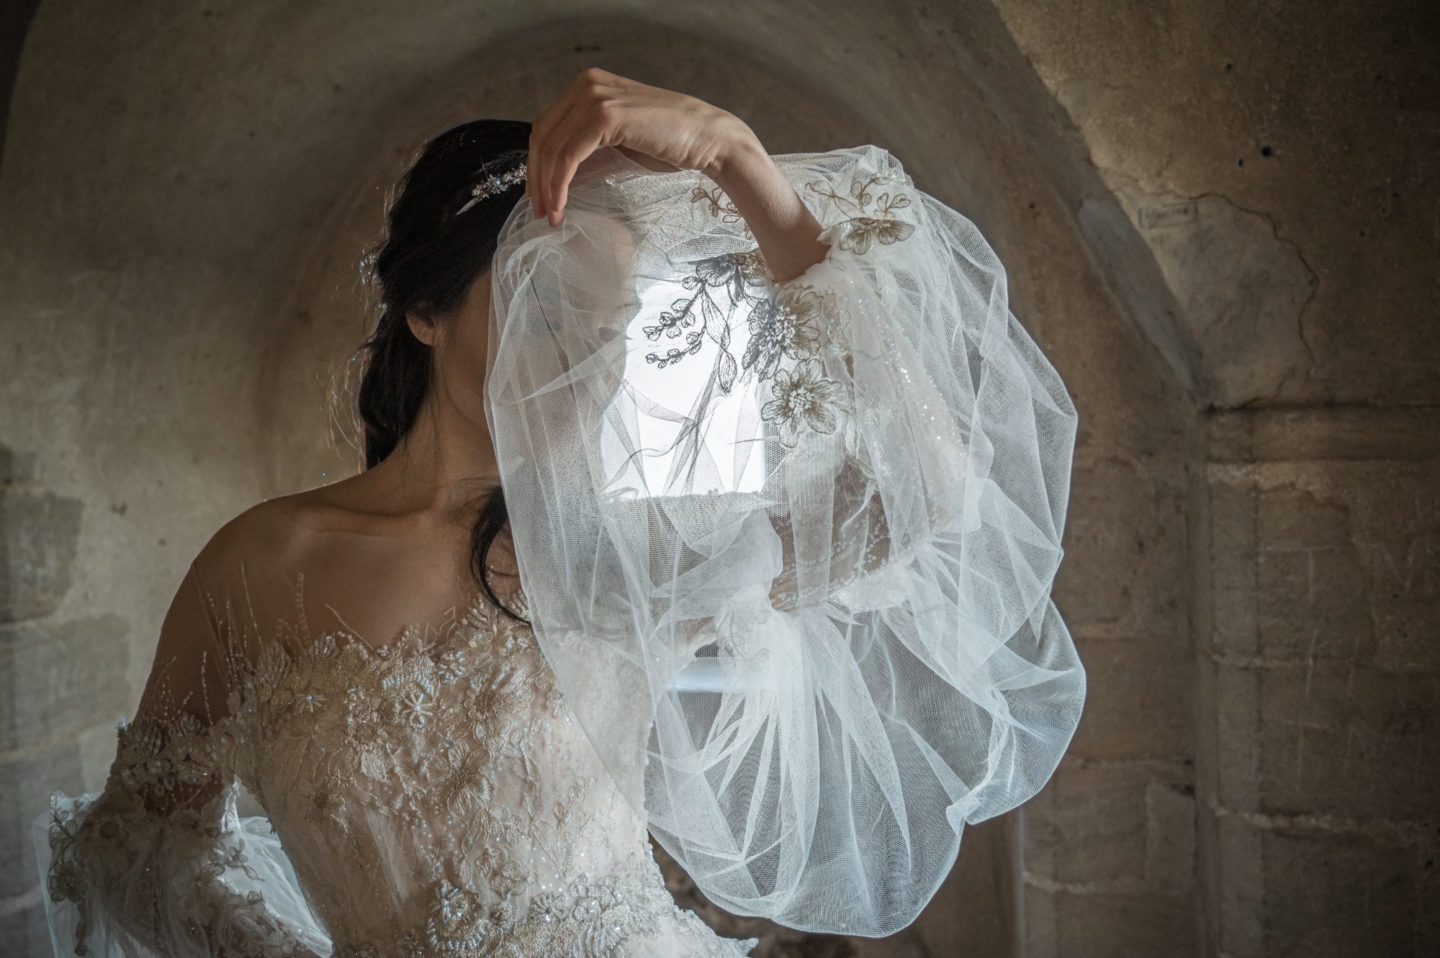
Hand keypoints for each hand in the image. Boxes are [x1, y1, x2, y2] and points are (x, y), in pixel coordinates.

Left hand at [526, 68, 753, 227]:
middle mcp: (587, 84)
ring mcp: (595, 97)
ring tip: (550, 215)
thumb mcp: (617, 148)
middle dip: (536, 177)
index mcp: (588, 86)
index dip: (536, 164)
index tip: (539, 197)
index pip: (546, 126)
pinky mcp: (605, 116)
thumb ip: (586, 158)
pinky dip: (559, 185)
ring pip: (551, 147)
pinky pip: (568, 156)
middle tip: (539, 211)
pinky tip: (561, 207)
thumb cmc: (669, 144)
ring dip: (546, 186)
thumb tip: (555, 182)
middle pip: (542, 135)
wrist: (708, 139)